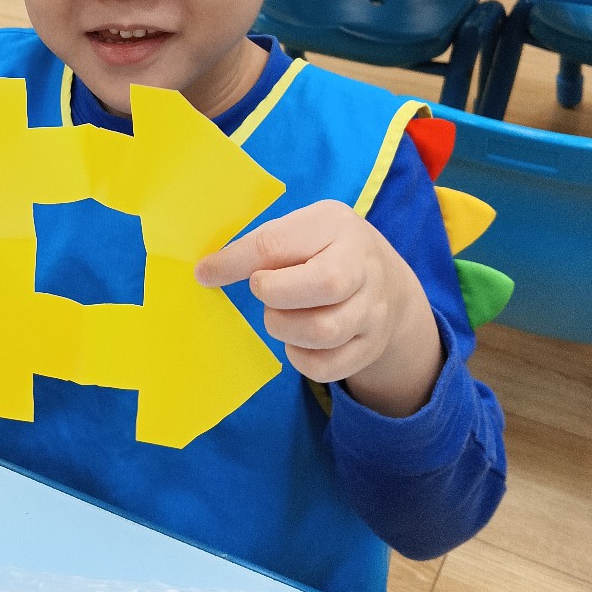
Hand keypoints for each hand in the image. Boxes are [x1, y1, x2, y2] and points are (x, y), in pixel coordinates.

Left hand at [195, 201, 443, 417]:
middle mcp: (363, 266)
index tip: (205, 274)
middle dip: (276, 294)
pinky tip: (295, 341)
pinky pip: (328, 366)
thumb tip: (207, 271)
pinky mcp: (370, 347)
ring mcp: (372, 310)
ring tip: (280, 315)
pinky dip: (300, 359)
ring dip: (285, 327)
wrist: (386, 281)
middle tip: (263, 291)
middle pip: (324, 285)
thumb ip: (261, 246)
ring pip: (325, 331)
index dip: (237, 262)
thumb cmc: (324, 250)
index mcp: (335, 225)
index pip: (281, 243)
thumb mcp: (300, 229)